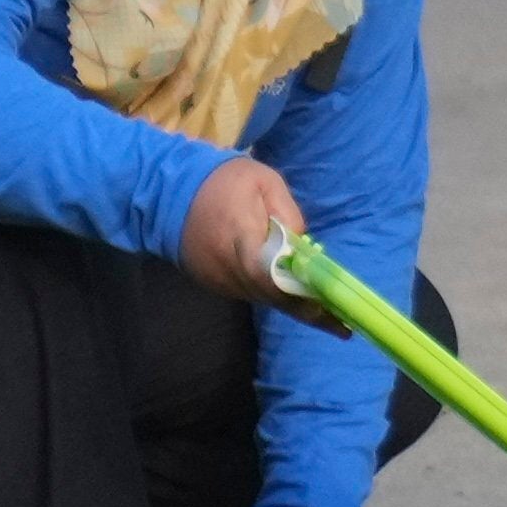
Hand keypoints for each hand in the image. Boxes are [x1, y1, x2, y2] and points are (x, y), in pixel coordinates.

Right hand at [178, 157, 339, 327]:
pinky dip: (273, 296)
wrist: (163, 193)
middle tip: (343, 326)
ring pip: (264, 299)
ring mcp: (220, 282)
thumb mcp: (262, 181)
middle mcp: (230, 270)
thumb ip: (288, 213)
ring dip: (293, 306)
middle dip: (309, 311)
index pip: (273, 277)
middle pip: (274, 297)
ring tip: (329, 316)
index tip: (329, 309)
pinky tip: (295, 297)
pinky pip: (251, 293)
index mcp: (242, 240)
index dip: (301, 295)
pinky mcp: (214, 285)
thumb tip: (303, 245)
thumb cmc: (219, 181)